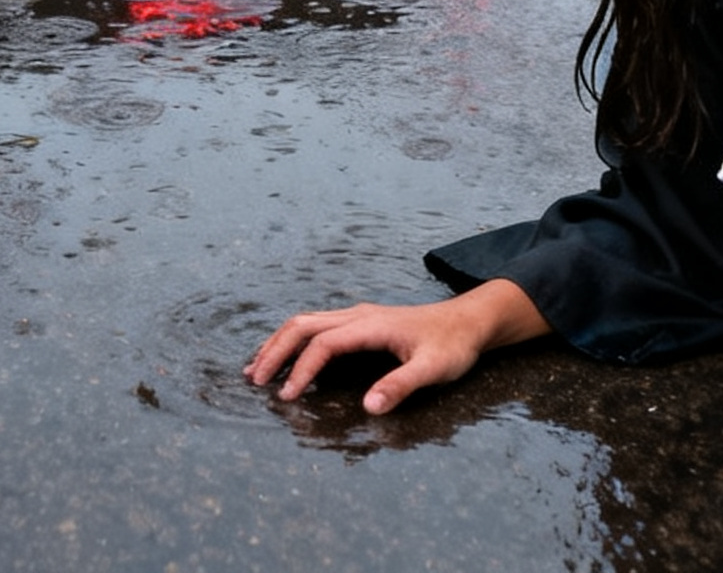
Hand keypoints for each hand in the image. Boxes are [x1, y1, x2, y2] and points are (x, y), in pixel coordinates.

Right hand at [246, 279, 548, 414]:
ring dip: (279, 344)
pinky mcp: (359, 323)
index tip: (286, 398)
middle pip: (304, 325)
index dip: (302, 370)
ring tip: (256, 370)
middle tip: (254, 381)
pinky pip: (317, 328)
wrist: (468, 321)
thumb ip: (401, 385)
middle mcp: (358, 315)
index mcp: (370, 325)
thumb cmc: (452, 345)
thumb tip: (368, 407)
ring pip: (306, 323)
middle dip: (275, 351)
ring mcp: (357, 316)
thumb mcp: (434, 369)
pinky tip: (286, 358)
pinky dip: (294, 341)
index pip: (323, 344)